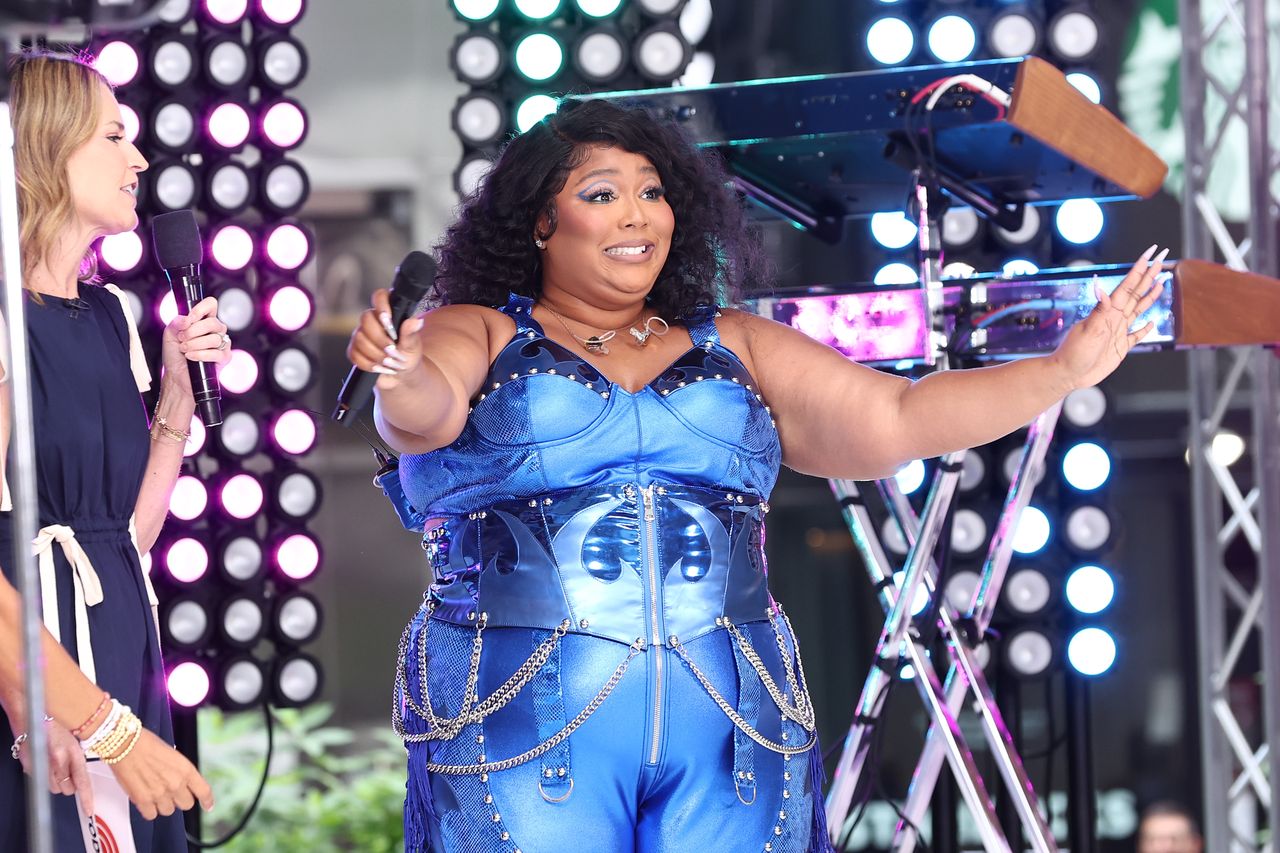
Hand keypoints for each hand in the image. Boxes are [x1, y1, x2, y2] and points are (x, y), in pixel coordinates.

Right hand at [14, 720, 93, 810]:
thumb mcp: (76, 733)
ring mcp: (41, 766)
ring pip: (54, 788)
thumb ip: (83, 749)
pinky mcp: (30, 768)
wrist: (30, 712)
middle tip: (69, 769)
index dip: (86, 798)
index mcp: (73, 751)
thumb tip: (93, 754)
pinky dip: (45, 776)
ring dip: (57, 781)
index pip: (82, 781)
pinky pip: (41, 780)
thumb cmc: (55, 720)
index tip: (89, 810)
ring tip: (57, 764)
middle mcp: (57, 761)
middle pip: (67, 789)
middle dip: (70, 783)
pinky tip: (47, 762)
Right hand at [108, 728, 212, 819]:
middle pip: (186, 804)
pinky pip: (151, 815)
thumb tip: (181, 783)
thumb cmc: (147, 744)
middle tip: (170, 792)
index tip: (208, 806)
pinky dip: (148, 809)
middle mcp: (176, 783)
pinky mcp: (143, 800)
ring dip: (163, 804)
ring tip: (154, 791)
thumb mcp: (173, 755)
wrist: (126, 744)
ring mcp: (160, 794)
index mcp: (186, 769)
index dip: (207, 801)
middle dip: (179, 799)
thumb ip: (180, 772)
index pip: (203, 791)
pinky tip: (145, 798)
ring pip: (168, 811)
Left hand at [161, 296, 231, 392]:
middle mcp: (215, 330)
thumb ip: (176, 323)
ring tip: (184, 350)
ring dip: (195, 344)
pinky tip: (191, 357)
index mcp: (203, 320)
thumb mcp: (169, 335)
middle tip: (182, 339)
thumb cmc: (175, 355)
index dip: (201, 309)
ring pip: (214, 338)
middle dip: (194, 331)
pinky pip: (216, 353)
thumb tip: (187, 320)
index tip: (190, 318)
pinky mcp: (224, 357)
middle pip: (212, 322)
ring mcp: (222, 343)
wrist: (177, 376)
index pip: (210, 305)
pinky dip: (201, 355)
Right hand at [345, 288, 425, 388]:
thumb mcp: (413, 346)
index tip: (388, 320)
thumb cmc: (408, 356)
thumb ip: (411, 333)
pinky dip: (368, 364)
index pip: (380, 296)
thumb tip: (416, 321)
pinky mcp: (355, 350)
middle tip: (394, 351)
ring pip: (360, 339)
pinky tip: (380, 367)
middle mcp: (373, 321)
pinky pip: (354, 354)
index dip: (381, 305)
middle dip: (380, 339)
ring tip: (391, 362)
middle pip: (365, 319)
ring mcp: (361, 335)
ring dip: (377, 354)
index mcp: (389, 314)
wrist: (402, 375)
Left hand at [1048, 245, 1167, 391]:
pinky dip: (1144, 329)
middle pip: (1137, 292)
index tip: (1152, 253)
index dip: (1141, 268)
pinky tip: (1151, 322)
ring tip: (1161, 283)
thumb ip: (1098, 309)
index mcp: (1108, 311)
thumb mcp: (1087, 329)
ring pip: (1138, 309)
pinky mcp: (1120, 348)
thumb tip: (1099, 286)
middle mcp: (1114, 318)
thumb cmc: (1074, 352)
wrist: (1067, 374)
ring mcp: (1118, 332)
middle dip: (1150, 275)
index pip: (1128, 285)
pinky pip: (1136, 335)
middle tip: (1162, 259)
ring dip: (1150, 296)